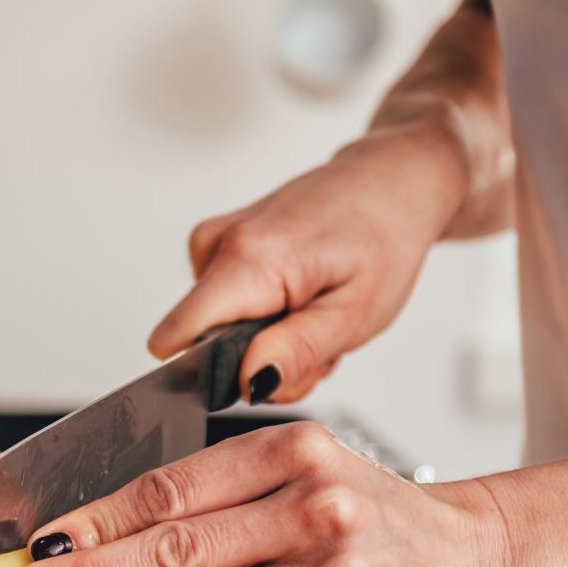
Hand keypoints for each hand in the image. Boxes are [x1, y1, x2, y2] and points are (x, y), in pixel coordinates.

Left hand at [0, 421, 512, 566]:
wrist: (481, 563)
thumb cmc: (380, 521)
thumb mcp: (307, 479)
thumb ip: (219, 506)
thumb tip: (102, 546)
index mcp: (293, 452)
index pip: (170, 485)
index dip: (92, 515)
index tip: (36, 536)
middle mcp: (313, 507)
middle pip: (173, 548)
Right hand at [148, 125, 467, 404]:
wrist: (389, 183)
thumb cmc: (383, 238)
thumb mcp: (356, 314)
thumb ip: (297, 352)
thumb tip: (248, 382)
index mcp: (249, 260)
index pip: (178, 338)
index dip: (215, 374)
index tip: (266, 371)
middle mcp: (219, 243)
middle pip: (204, 344)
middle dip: (258, 363)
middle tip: (314, 341)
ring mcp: (215, 240)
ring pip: (217, 332)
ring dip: (269, 342)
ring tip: (314, 313)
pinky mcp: (219, 243)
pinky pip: (225, 308)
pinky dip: (265, 318)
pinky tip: (299, 300)